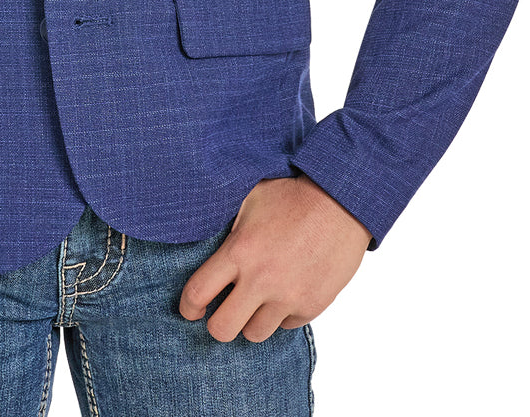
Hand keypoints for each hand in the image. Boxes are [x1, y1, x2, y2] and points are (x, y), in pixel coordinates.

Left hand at [179, 173, 370, 342]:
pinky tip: (285, 292)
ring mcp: (288, 297)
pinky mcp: (311, 306)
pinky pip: (286, 325)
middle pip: (222, 329)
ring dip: (251, 320)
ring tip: (256, 302)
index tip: (190, 309)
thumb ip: (227, 224)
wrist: (342, 202)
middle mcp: (261, 280)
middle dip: (217, 324)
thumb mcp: (251, 199)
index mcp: (240, 251)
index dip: (187, 307)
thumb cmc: (293, 195)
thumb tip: (203, 234)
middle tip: (222, 312)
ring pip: (254, 334)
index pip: (197, 293)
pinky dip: (282, 314)